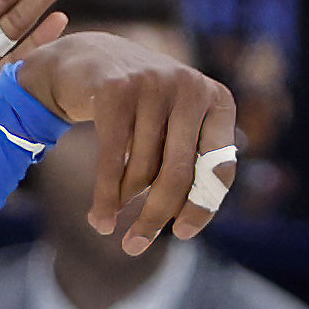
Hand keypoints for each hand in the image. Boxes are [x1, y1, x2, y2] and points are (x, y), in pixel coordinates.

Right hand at [15, 31, 246, 253]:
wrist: (89, 61)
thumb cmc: (140, 108)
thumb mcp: (174, 128)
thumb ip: (188, 164)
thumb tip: (188, 221)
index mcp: (216, 100)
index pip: (219, 167)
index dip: (202, 207)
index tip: (180, 234)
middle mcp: (190, 87)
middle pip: (178, 174)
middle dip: (155, 217)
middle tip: (135, 247)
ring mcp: (153, 85)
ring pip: (141, 169)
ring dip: (123, 203)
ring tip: (110, 220)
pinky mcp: (116, 91)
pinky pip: (112, 161)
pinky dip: (104, 197)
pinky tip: (99, 219)